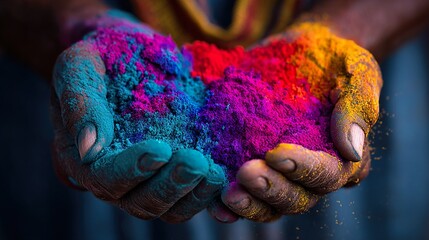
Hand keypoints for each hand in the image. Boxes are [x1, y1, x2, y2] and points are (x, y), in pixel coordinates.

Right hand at [50, 13, 224, 222]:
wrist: (132, 52)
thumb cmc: (103, 55)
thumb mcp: (81, 64)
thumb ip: (80, 102)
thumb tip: (90, 150)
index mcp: (84, 156)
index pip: (103, 178)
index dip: (131, 170)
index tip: (160, 149)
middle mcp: (116, 174)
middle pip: (138, 201)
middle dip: (169, 186)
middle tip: (197, 162)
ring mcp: (147, 177)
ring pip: (167, 206)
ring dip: (192, 195)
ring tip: (215, 173)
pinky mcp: (173, 171)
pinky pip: (189, 196)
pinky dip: (207, 195)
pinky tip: (225, 179)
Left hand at [210, 21, 381, 221]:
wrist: (301, 50)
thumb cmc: (333, 60)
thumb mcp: (356, 71)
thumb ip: (358, 107)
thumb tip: (352, 150)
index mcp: (342, 157)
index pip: (326, 173)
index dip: (302, 168)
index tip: (277, 153)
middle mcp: (310, 173)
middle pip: (295, 197)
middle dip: (271, 188)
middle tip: (247, 173)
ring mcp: (280, 172)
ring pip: (268, 203)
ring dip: (250, 202)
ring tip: (229, 193)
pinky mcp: (253, 162)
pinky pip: (243, 192)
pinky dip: (228, 204)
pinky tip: (215, 203)